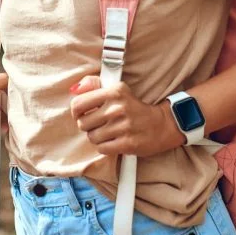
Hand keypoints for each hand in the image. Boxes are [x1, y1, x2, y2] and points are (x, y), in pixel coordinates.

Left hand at [69, 76, 183, 156]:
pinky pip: (102, 148)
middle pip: (83, 123)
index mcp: (114, 91)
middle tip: (99, 124)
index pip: (78, 104)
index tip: (81, 114)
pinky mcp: (128, 143)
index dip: (76, 111)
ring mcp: (123, 126)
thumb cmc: (133, 107)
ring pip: (92, 138)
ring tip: (109, 132)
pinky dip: (105, 147)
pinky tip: (114, 141)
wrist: (161, 124)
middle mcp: (118, 108)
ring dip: (97, 137)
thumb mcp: (117, 90)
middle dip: (88, 126)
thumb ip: (93, 85)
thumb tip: (74, 89)